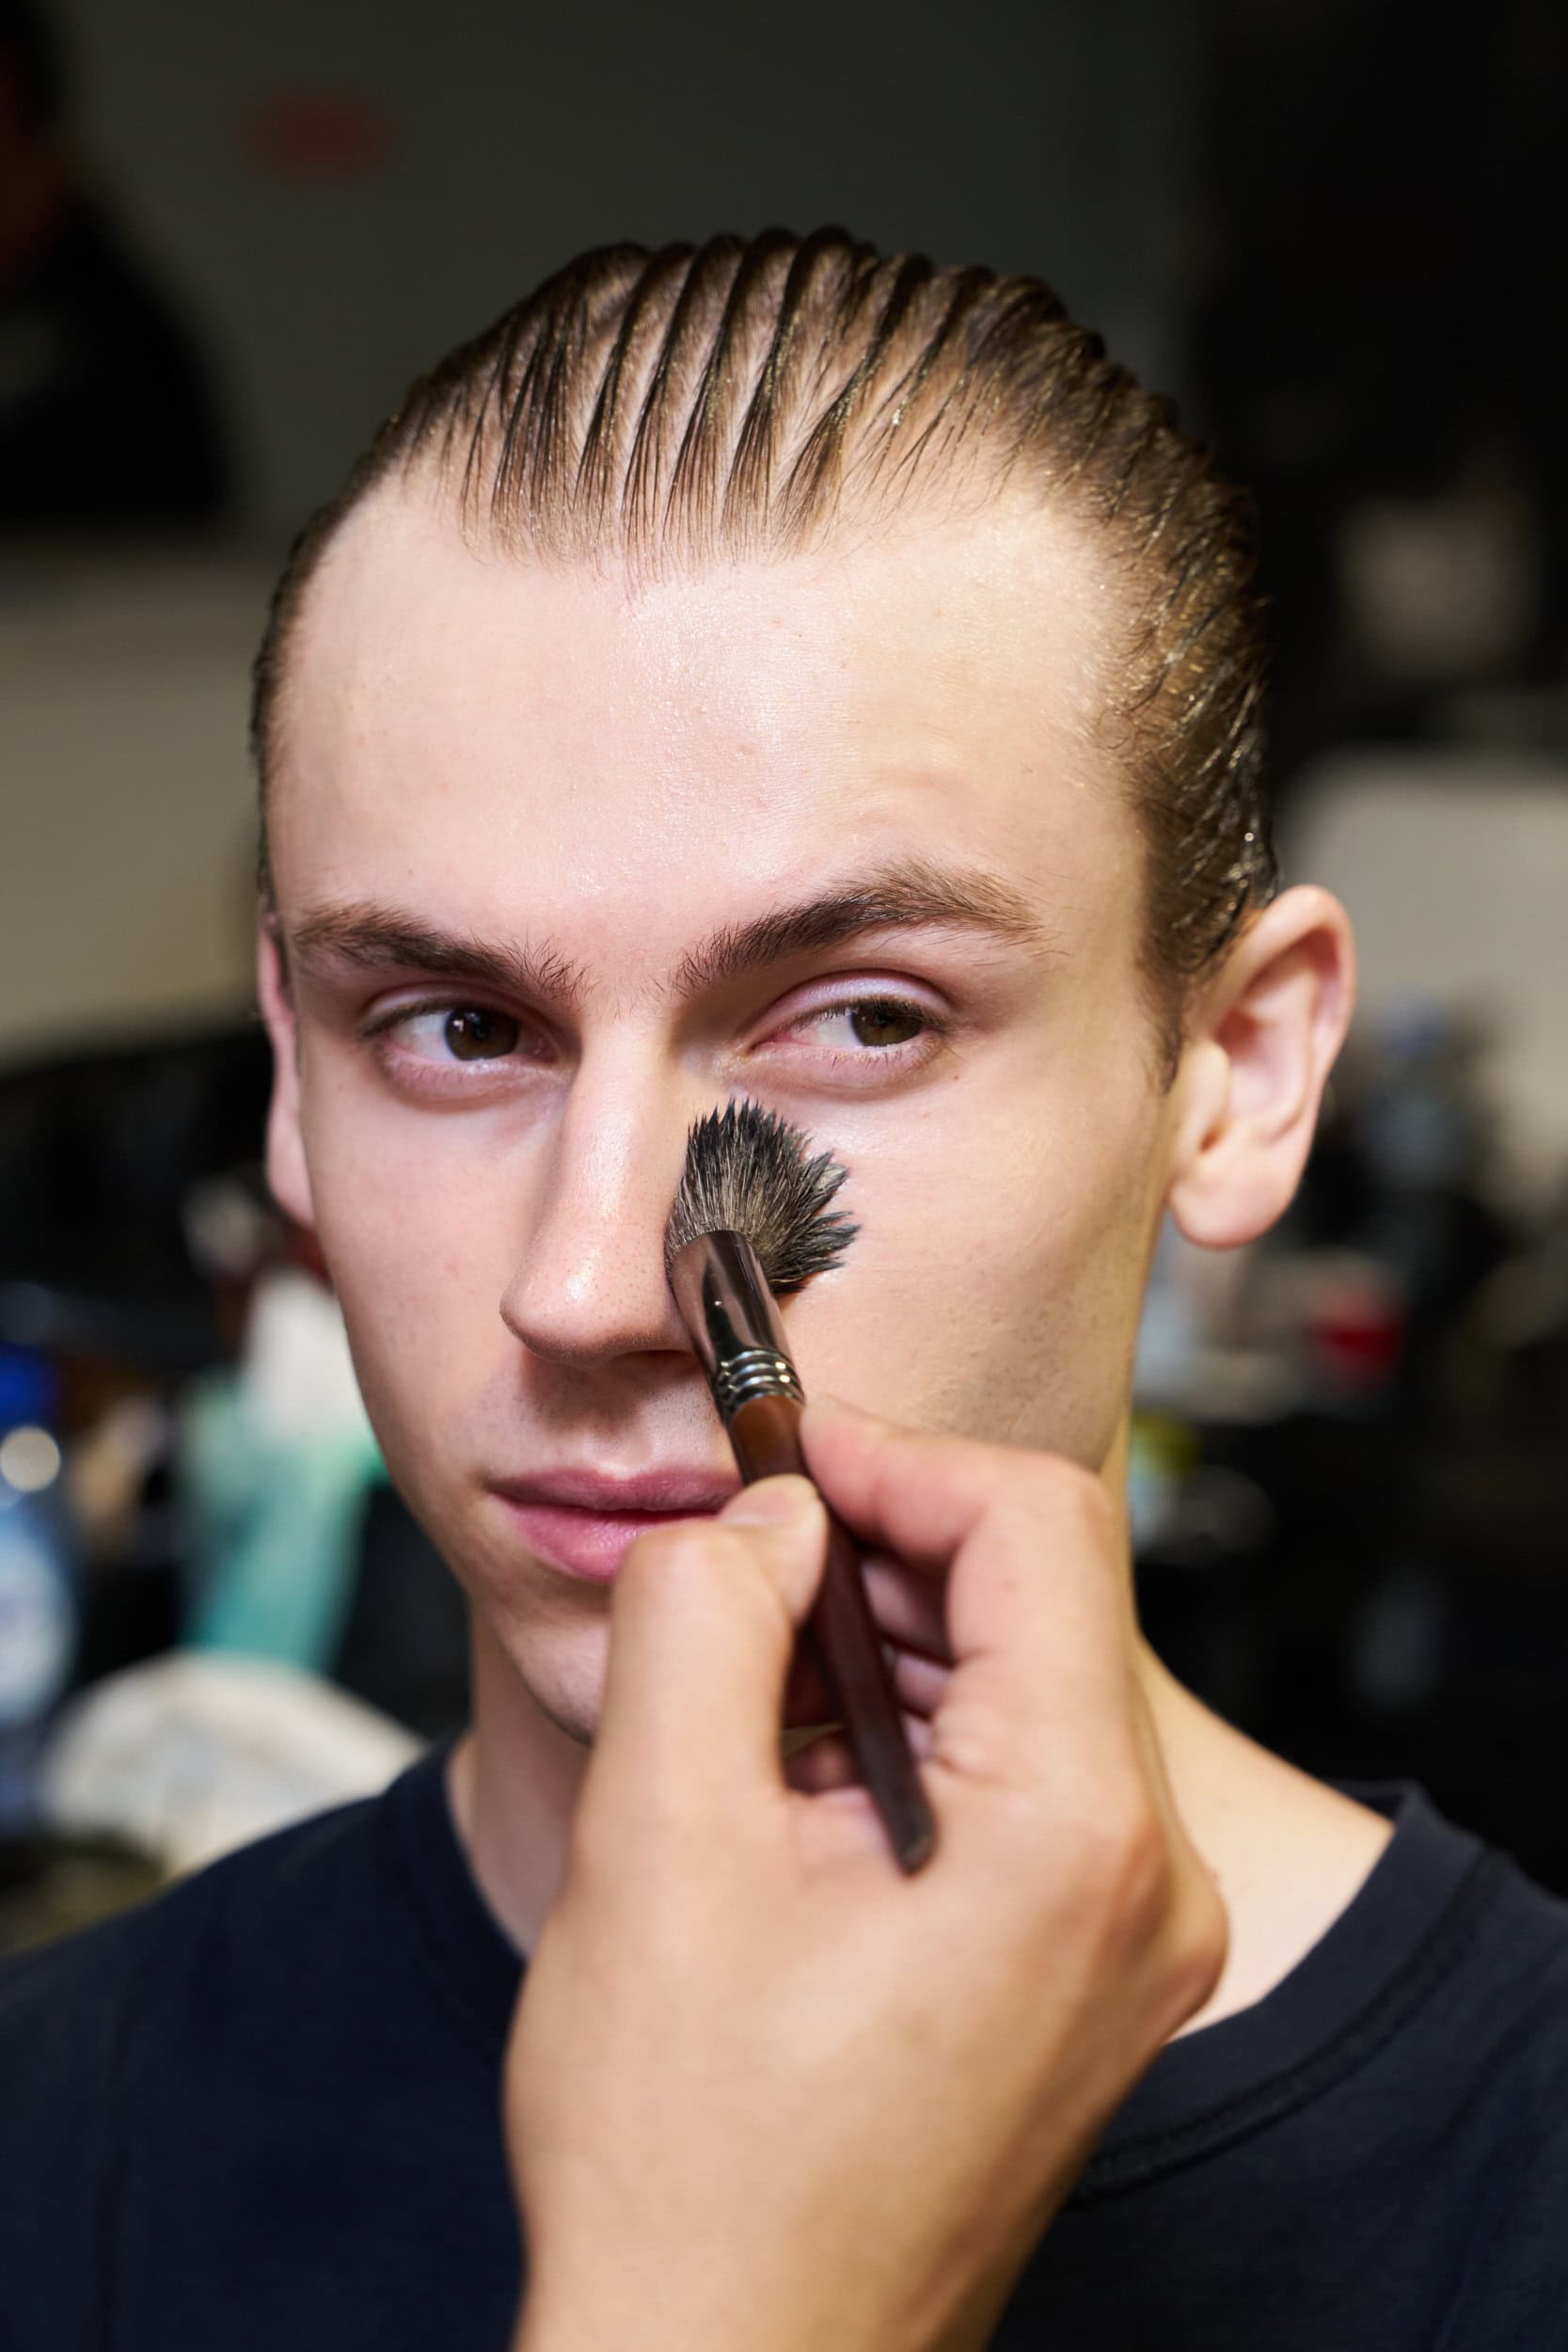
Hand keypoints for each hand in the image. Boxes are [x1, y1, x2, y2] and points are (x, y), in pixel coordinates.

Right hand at [505, 1403, 1225, 2351]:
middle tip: (738, 1562)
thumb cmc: (688, 2167)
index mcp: (1076, 1835)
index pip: (1037, 1525)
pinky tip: (791, 1781)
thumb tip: (765, 1514)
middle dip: (880, 1551)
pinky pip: (1020, 1782)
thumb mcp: (654, 1846)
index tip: (779, 1459)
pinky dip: (908, 1737)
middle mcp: (1145, 1886)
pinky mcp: (1084, 1976)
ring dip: (883, 1646)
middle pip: (1042, 1599)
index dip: (897, 1456)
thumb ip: (704, 1620)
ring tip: (741, 1688)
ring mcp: (1128, 1942)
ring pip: (1025, 1684)